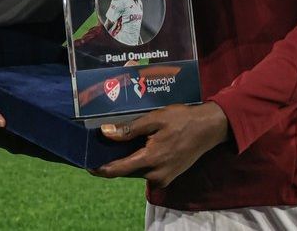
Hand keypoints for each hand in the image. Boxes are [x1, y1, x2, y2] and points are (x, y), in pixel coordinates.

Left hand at [93, 102, 228, 188]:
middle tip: (101, 148)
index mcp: (151, 160)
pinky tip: (135, 147)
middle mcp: (157, 175)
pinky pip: (148, 171)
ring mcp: (165, 177)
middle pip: (127, 171)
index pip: (119, 170)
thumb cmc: (182, 119)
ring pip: (137, 171)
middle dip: (113, 162)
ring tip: (116, 145)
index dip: (101, 169)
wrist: (209, 128)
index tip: (87, 165)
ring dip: (127, 161)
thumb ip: (129, 129)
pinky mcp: (170, 176)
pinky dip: (140, 161)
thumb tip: (105, 133)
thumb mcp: (154, 119)